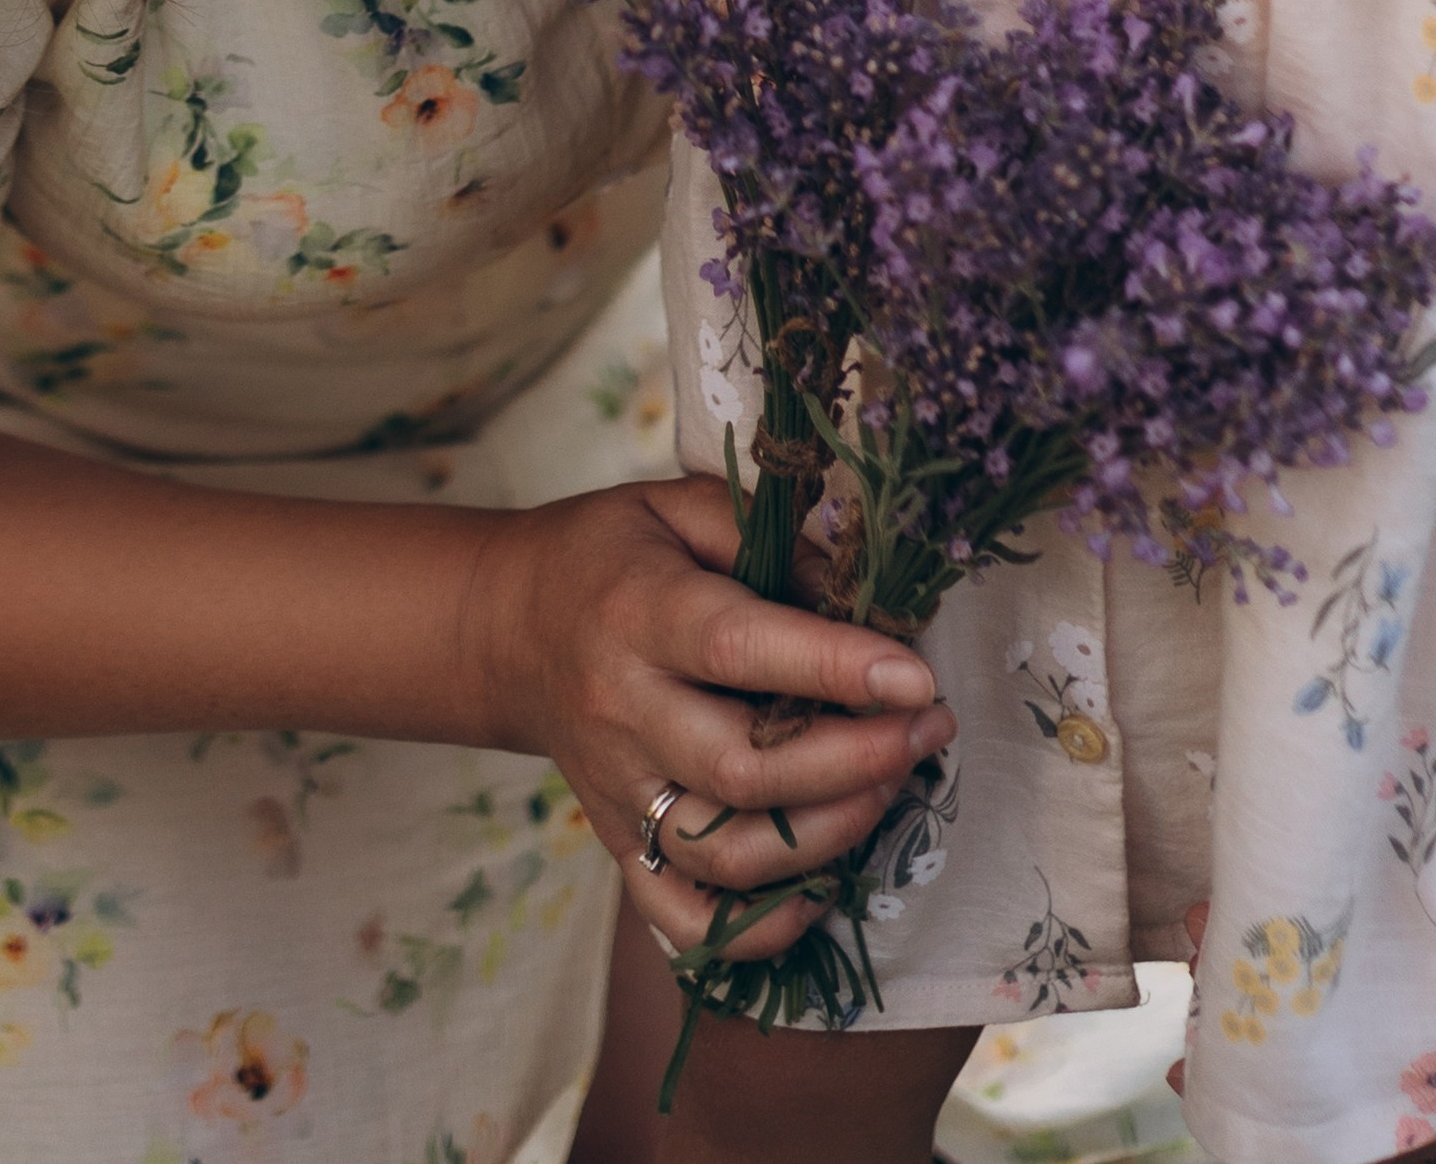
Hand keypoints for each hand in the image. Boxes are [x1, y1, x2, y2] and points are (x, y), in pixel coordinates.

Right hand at [467, 478, 956, 963]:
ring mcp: (618, 792)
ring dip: (829, 833)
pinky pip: (684, 916)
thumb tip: (862, 592)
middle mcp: (624, 712)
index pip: (738, 649)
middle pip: (744, 769)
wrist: (507, 628)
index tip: (917, 676)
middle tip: (928, 729)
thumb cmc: (611, 554)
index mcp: (640, 613)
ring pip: (729, 852)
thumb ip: (770, 537)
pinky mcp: (619, 844)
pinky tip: (822, 891)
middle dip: (855, 760)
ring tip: (892, 785)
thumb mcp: (678, 506)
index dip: (833, 666)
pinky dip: (758, 928)